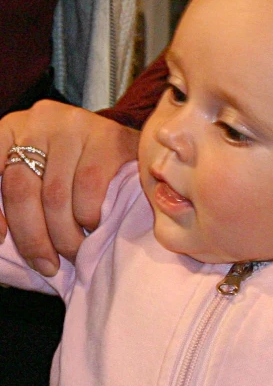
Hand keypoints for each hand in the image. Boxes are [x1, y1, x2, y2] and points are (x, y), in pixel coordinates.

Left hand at [0, 100, 139, 273]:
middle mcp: (40, 120)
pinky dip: (88, 217)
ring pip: (55, 195)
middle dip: (32, 237)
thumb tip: (3, 242)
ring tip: (73, 253)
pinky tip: (93, 227)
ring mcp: (76, 126)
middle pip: (21, 188)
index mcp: (11, 129)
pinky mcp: (109, 138)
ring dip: (64, 236)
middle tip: (46, 265)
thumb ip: (22, 200)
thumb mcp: (42, 176)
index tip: (0, 241)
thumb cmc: (80, 173)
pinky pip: (89, 188)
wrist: (144, 151)